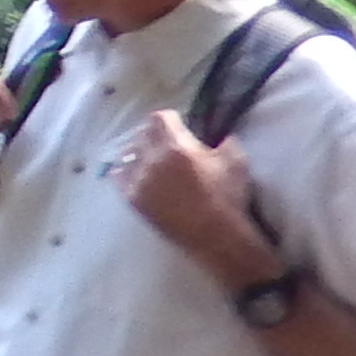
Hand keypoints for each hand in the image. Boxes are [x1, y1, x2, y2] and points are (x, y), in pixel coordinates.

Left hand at [113, 109, 273, 287]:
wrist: (216, 236)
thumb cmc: (228, 197)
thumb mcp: (236, 160)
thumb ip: (225, 140)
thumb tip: (218, 133)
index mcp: (176, 147)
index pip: (159, 118)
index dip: (170, 120)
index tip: (179, 127)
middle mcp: (152, 160)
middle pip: (142, 134)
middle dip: (156, 135)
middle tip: (169, 145)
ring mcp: (139, 180)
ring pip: (128, 154)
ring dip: (140, 153)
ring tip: (153, 160)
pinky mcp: (133, 199)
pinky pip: (119, 176)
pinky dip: (126, 171)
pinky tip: (138, 174)